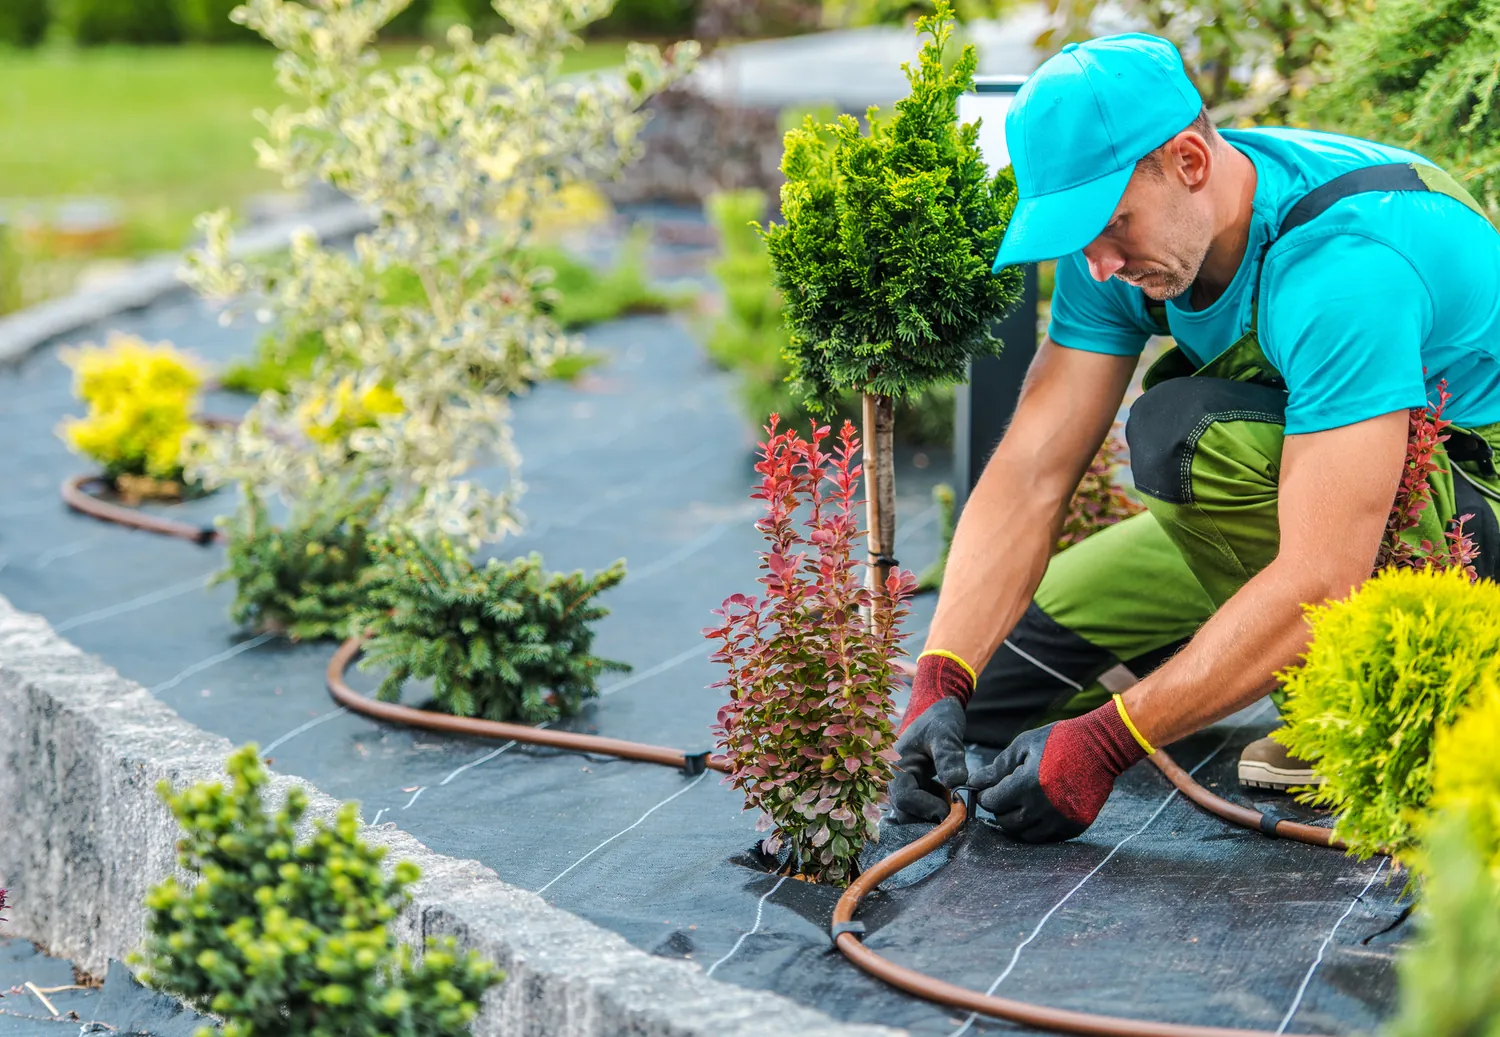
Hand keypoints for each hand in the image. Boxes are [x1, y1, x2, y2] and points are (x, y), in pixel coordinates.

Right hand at [887, 652, 975, 822]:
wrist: (936, 709)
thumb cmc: (938, 719)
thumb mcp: (945, 734)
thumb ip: (950, 758)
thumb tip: (958, 785)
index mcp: (896, 765)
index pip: (905, 798)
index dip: (927, 808)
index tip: (951, 809)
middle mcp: (894, 778)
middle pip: (904, 813)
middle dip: (929, 815)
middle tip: (954, 807)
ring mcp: (902, 784)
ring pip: (911, 814)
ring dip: (931, 813)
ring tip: (950, 797)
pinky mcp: (911, 788)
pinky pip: (918, 809)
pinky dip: (933, 807)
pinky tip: (945, 793)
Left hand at [969, 701, 1147, 842]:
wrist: (1101, 747)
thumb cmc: (1058, 740)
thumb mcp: (1024, 746)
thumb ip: (998, 767)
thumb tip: (975, 783)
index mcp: (1027, 785)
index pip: (992, 803)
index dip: (985, 796)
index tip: (987, 789)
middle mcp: (1043, 808)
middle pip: (1006, 823)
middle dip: (999, 810)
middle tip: (1003, 796)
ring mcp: (1061, 820)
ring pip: (1025, 835)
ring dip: (1018, 822)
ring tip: (1021, 804)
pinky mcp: (1075, 826)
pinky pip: (1048, 837)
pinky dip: (1038, 828)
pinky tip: (1038, 811)